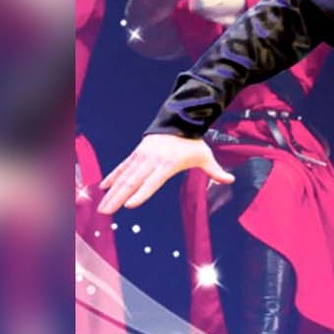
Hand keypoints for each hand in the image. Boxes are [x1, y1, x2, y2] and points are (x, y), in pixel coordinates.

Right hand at [98, 133, 233, 213]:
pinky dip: (112, 177)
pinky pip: (122, 167)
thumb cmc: (192, 142)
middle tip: (106, 213)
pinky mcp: (136, 154)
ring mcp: (141, 157)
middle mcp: (151, 161)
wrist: (177, 120)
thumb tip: (232, 180)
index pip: (152, 182)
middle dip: (118, 198)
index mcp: (167, 164)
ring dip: (111, 192)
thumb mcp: (204, 156)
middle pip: (132, 182)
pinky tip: (103, 188)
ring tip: (102, 207)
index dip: (141, 194)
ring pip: (124, 176)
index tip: (130, 206)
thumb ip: (215, 171)